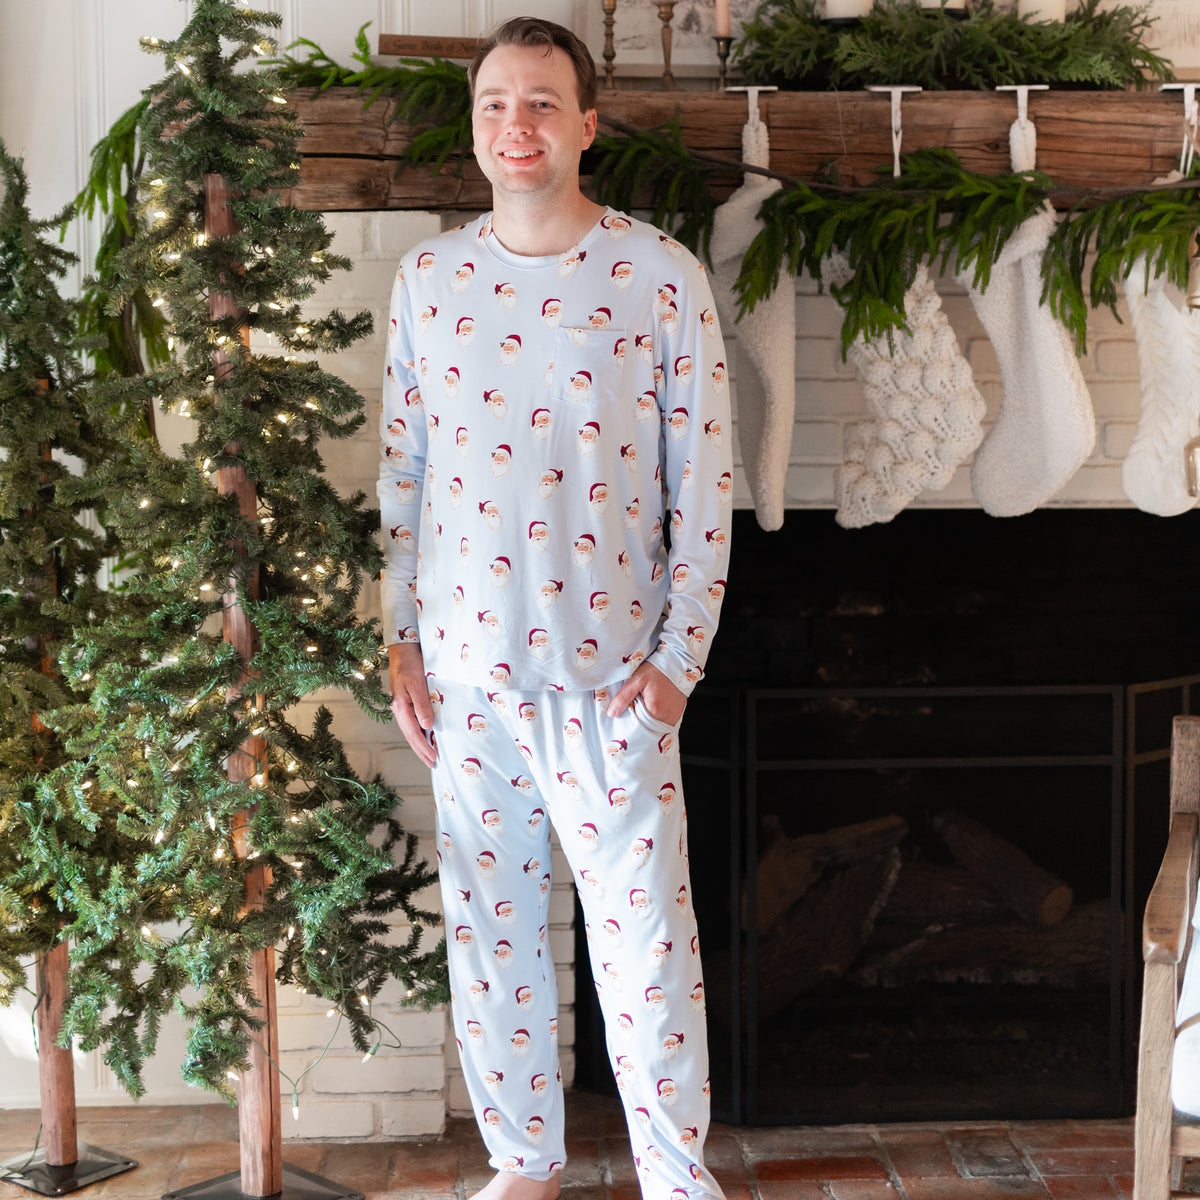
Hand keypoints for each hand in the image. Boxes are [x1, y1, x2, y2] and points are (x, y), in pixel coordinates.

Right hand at [388, 643, 436, 766]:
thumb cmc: (410, 664)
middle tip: (433, 764)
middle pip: (411, 736)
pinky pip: (413, 722)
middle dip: (421, 751)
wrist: (403, 649)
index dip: (424, 748)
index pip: (414, 733)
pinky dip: (420, 732)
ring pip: (411, 730)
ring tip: (430, 756)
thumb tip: (427, 727)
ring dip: (420, 744)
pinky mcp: (406, 701)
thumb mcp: (417, 684)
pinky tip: (426, 736)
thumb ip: (422, 705)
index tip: (433, 759)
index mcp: (400, 707)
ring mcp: (402, 706)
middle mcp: (399, 709)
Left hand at [606, 660, 685, 727]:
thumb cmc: (657, 670)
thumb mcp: (637, 679)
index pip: (635, 725)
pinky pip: (663, 723)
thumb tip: (612, 713)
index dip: (629, 719)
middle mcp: (666, 718)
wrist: (677, 664)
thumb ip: (623, 697)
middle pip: (645, 727)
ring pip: (654, 727)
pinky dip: (656, 719)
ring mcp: (673, 718)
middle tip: (636, 705)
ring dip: (647, 720)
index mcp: (654, 710)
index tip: (626, 711)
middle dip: (638, 720)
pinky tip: (654, 707)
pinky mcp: (677, 717)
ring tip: (645, 705)